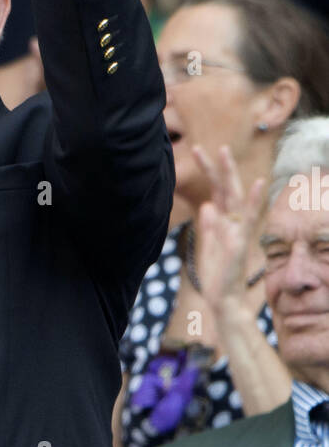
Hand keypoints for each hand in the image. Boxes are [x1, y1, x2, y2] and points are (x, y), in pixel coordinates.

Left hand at [192, 144, 266, 313]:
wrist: (222, 299)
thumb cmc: (216, 273)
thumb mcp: (207, 245)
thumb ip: (209, 226)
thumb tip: (207, 205)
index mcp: (224, 222)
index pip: (217, 190)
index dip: (210, 170)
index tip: (197, 149)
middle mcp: (233, 225)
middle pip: (230, 192)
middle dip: (225, 170)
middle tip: (221, 147)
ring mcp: (238, 236)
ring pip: (242, 208)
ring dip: (241, 188)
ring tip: (239, 167)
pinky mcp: (238, 251)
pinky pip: (242, 231)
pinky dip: (244, 214)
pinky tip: (248, 194)